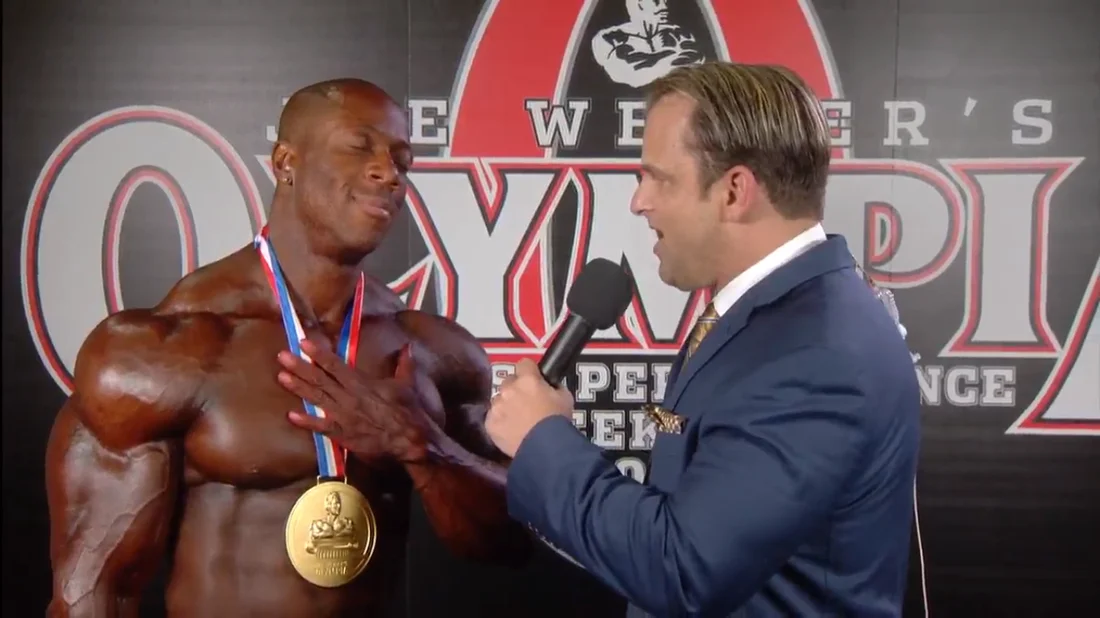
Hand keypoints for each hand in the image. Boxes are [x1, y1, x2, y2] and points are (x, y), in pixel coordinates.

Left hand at [277, 339, 432, 462]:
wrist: (410, 440)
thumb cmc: (409, 411)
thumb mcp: (407, 384)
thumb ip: (404, 363)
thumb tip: (407, 346)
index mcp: (362, 383)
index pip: (335, 365)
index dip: (318, 353)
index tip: (303, 342)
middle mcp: (349, 397)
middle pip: (320, 379)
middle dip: (300, 366)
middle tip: (282, 355)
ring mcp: (344, 416)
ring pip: (317, 399)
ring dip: (298, 388)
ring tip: (281, 377)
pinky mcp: (343, 435)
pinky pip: (322, 427)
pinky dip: (306, 422)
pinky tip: (290, 415)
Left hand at [485, 358, 573, 457]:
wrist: (545, 448)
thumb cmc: (557, 421)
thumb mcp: (565, 398)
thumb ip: (554, 387)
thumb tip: (549, 386)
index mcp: (527, 380)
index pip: (524, 363)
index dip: (530, 372)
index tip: (534, 381)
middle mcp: (509, 389)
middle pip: (509, 382)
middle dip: (516, 390)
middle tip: (527, 404)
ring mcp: (497, 406)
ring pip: (499, 400)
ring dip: (506, 406)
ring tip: (518, 420)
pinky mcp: (490, 423)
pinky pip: (493, 418)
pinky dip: (500, 422)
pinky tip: (511, 431)